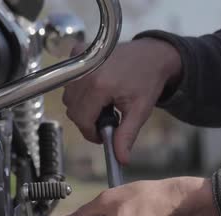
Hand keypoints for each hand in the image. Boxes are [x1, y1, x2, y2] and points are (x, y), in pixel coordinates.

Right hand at [62, 38, 181, 164]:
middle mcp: (85, 72)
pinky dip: (78, 87)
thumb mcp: (139, 111)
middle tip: (107, 117)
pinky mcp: (78, 52)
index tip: (102, 134)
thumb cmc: (147, 80)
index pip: (82, 120)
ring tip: (104, 102)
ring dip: (83, 105)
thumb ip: (127, 135)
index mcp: (99, 86)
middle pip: (73, 110)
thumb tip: (120, 158)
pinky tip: (96, 87)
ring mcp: (80, 61)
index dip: (91, 132)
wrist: (151, 55)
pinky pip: (69, 80)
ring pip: (68, 97)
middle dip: (88, 120)